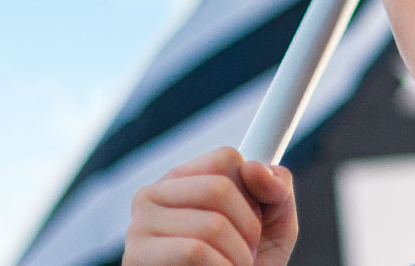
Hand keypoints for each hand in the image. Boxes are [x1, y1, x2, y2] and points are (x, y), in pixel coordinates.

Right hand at [125, 146, 297, 265]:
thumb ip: (276, 191)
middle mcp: (152, 196)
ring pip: (211, 225)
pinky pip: (196, 252)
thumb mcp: (273, 227)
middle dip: (249, 228)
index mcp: (181, 180)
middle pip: (220, 188)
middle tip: (246, 252)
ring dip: (238, 256)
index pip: (227, 158)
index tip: (254, 219)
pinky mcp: (137, 258)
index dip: (253, 192)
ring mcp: (140, 227)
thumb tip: (255, 168)